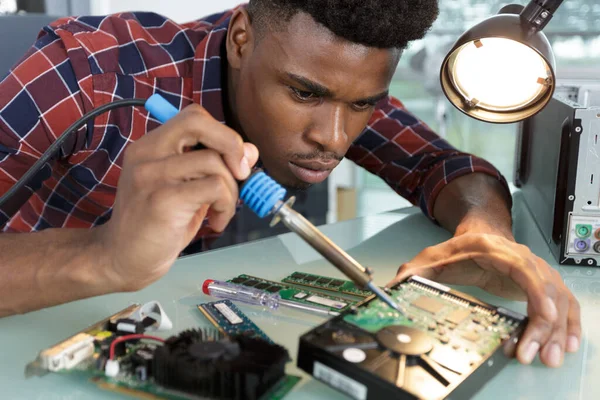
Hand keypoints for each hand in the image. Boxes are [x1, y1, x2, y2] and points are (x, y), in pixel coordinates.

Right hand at [94, 104, 258, 290]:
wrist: (121, 259)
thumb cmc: (156, 225)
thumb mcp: (188, 189)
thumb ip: (214, 167)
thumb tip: (250, 151)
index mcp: (151, 146)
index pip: (193, 117)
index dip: (222, 133)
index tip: (234, 160)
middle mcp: (147, 153)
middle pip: (199, 122)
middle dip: (232, 145)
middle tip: (240, 173)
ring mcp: (152, 175)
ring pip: (214, 162)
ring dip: (231, 191)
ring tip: (220, 212)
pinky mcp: (163, 199)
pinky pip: (214, 187)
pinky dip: (226, 206)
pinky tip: (215, 222)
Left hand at [387, 233, 580, 367]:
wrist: (480, 231)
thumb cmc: (460, 246)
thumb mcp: (433, 256)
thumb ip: (413, 271)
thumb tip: (393, 285)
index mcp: (495, 250)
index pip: (523, 268)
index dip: (537, 292)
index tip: (543, 315)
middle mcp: (521, 258)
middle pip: (545, 289)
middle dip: (544, 324)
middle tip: (536, 352)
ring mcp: (535, 270)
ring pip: (558, 299)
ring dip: (557, 329)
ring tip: (549, 355)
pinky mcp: (541, 283)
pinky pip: (564, 302)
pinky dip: (569, 322)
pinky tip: (567, 342)